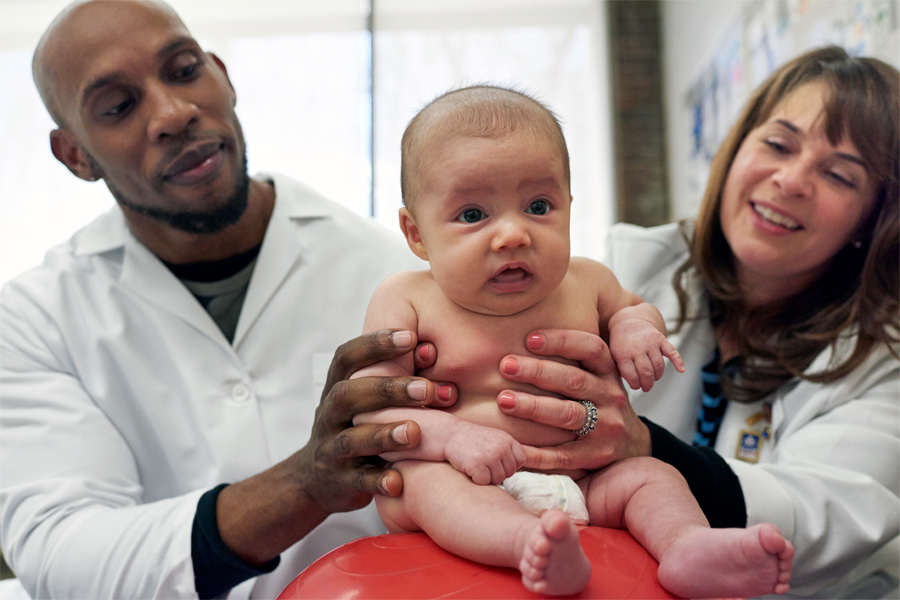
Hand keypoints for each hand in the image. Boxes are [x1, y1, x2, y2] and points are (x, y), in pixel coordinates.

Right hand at [216, 329, 457, 565]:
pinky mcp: (339, 482)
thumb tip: (431, 350)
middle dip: (387, 390)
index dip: (375, 345)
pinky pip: (357, 482)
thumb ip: (391, 377)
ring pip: (351, 440)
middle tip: (426, 388)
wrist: (316, 479)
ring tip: (414, 432)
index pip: (347, 357)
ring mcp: (331, 450)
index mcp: (336, 387)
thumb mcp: (365, 399)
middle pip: (348, 395)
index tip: (411, 337)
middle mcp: (329, 415)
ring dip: (383, 434)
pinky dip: (377, 481)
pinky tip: (399, 480)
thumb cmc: (356, 425)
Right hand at [444, 421, 525, 484]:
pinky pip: (484, 482)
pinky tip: (469, 468)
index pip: (520, 460)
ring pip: (498, 479)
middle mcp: (501, 447)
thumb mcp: (495, 438)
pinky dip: (476, 479)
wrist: (449, 434)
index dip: (508, 464)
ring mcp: (490, 456)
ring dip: (486, 477)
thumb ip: (509, 450)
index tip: (495, 460)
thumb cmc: (472, 440)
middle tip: (482, 462)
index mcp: (507, 439)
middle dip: (496, 472)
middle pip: (509, 473)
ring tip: (476, 464)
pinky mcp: (477, 465)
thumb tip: (519, 468)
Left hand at [495, 329, 650, 472]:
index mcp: (609, 373)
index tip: (530, 338)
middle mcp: (611, 397)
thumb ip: (573, 360)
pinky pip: (563, 455)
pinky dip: (537, 452)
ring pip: (567, 414)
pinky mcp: (596, 456)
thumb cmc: (601, 402)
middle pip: (573, 381)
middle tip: (506, 365)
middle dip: (537, 372)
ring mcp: (606, 428)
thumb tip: (525, 338)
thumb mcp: (599, 377)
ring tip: (504, 400)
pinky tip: (513, 445)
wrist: (633, 445)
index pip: (591, 349)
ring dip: (533, 406)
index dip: (562, 341)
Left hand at [609, 317, 684, 391]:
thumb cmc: (621, 344)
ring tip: (654, 379)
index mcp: (623, 354)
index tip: (636, 386)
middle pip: (647, 372)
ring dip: (658, 376)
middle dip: (648, 384)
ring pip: (658, 365)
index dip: (636, 385)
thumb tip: (633, 385)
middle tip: (647, 388)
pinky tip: (681, 370)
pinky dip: (678, 361)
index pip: (632, 376)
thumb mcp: (614, 355)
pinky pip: (671, 351)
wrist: (629, 322)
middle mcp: (638, 348)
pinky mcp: (660, 339)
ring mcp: (650, 343)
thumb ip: (621, 369)